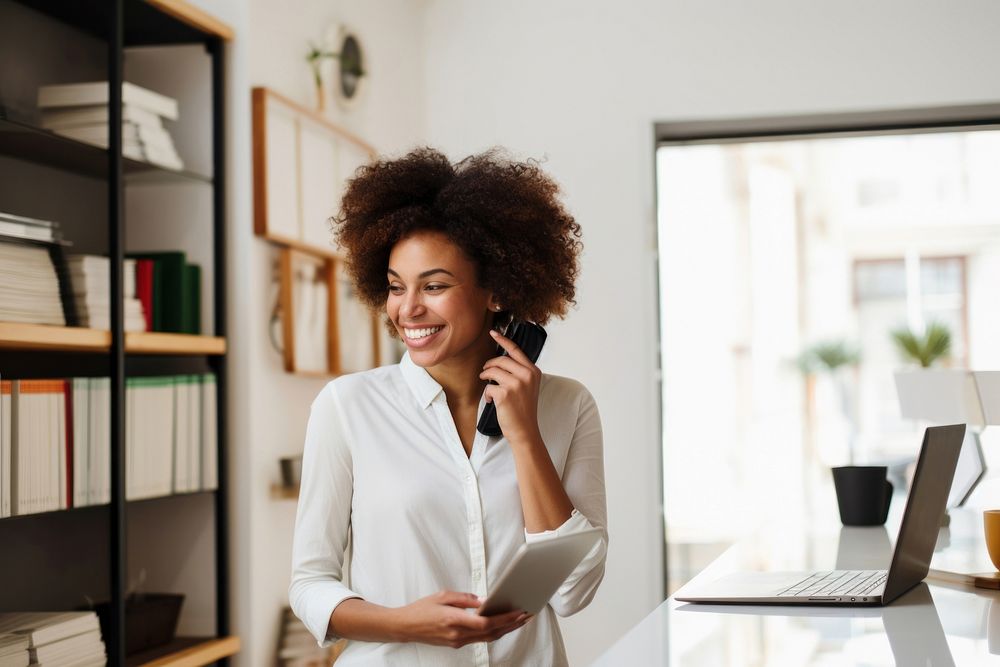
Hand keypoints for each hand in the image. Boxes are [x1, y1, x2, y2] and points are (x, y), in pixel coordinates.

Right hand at [393, 590, 531, 647]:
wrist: (405, 626)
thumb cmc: (421, 609)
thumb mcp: (443, 595)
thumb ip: (465, 599)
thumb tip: (484, 600)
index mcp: (454, 620)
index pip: (486, 623)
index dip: (506, 619)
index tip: (519, 612)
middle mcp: (458, 634)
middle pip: (491, 633)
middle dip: (512, 625)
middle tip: (526, 615)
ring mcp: (457, 641)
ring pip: (487, 638)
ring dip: (505, 630)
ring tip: (519, 620)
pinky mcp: (456, 644)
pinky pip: (479, 639)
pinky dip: (493, 632)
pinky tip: (500, 625)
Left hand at [479, 329, 542, 443]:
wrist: (525, 430)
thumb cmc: (524, 409)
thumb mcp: (528, 387)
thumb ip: (519, 372)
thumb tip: (500, 360)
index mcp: (533, 371)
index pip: (516, 350)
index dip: (503, 339)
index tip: (493, 332)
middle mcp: (527, 375)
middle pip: (501, 359)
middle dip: (489, 365)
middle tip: (485, 373)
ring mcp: (516, 384)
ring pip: (492, 371)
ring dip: (486, 378)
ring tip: (488, 387)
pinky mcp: (505, 393)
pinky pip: (488, 386)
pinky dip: (486, 394)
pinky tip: (490, 401)